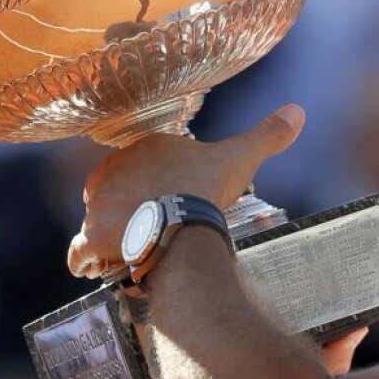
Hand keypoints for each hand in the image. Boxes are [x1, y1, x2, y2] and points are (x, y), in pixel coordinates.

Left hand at [68, 105, 304, 277]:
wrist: (182, 224)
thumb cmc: (206, 188)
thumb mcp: (240, 157)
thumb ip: (266, 134)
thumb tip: (298, 111)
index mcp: (143, 149)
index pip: (141, 169)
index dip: (156, 189)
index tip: (174, 206)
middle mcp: (111, 171)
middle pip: (117, 195)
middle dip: (130, 212)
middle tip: (159, 231)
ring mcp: (96, 204)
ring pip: (99, 223)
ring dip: (114, 238)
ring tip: (142, 253)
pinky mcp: (90, 235)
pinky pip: (81, 252)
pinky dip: (91, 261)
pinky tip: (109, 267)